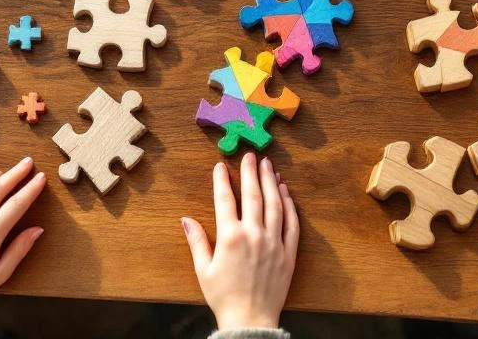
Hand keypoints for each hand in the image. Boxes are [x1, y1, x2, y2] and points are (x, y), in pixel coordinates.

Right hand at [182, 153, 298, 330]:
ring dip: (271, 182)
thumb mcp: (204, 269)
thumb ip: (196, 241)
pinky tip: (285, 192)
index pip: (225, 200)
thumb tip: (185, 219)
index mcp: (230, 237)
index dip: (222, 180)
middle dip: (250, 172)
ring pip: (274, 204)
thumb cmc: (223, 297)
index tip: (221, 166)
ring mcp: (273, 242)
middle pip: (252, 195)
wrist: (250, 321)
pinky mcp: (288, 253)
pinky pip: (291, 223)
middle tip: (250, 156)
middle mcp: (253, 235)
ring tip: (269, 166)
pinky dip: (289, 205)